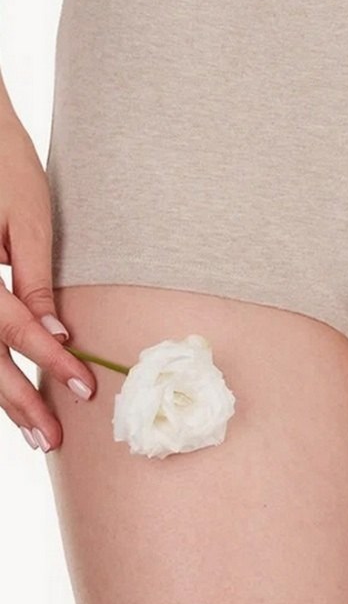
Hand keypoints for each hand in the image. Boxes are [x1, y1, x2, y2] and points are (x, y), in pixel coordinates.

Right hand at [0, 119, 95, 451]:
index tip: (83, 387)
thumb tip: (56, 334)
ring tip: (33, 432)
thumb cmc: (4, 166)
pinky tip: (9, 395)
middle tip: (52, 437)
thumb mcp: (28, 219)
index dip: (48, 359)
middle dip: (17, 400)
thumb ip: (36, 280)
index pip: (11, 326)